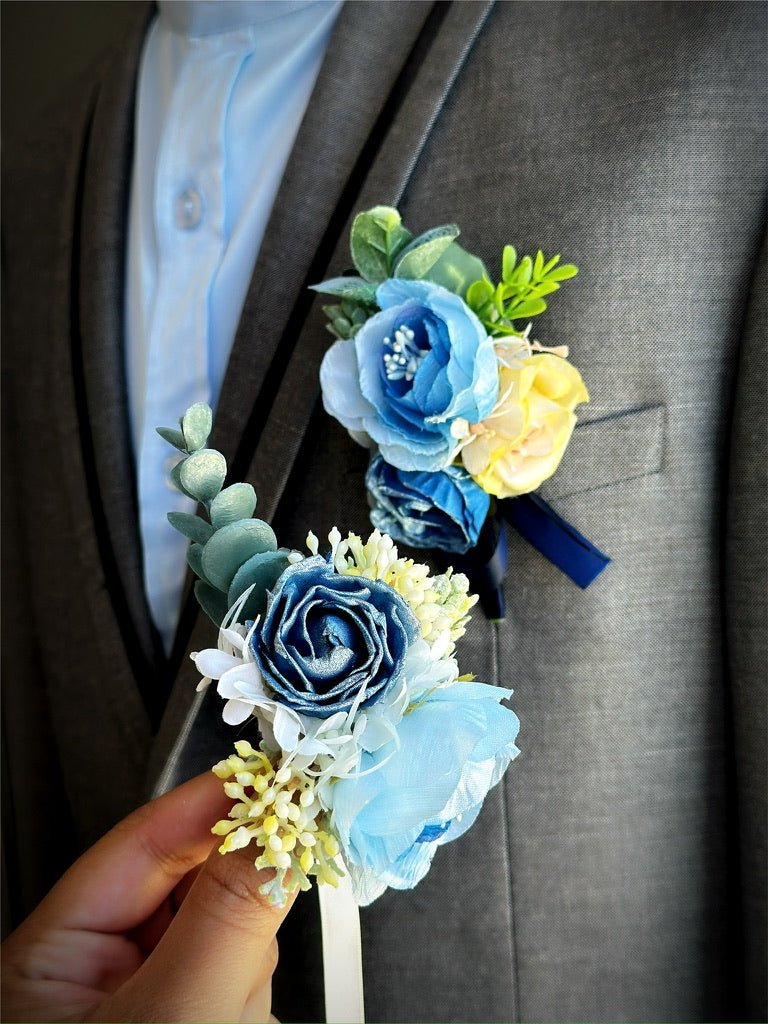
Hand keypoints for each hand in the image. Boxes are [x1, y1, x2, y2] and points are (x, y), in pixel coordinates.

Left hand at [1, 772, 295, 1022]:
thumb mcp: (170, 1015)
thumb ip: (224, 919)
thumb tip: (277, 829)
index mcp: (55, 956)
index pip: (145, 840)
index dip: (217, 802)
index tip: (278, 776)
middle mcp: (100, 975)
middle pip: (201, 887)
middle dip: (237, 917)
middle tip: (243, 958)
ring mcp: (153, 1000)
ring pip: (234, 936)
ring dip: (250, 976)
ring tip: (227, 1021)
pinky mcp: (194, 1019)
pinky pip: (244, 982)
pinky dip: (253, 1002)